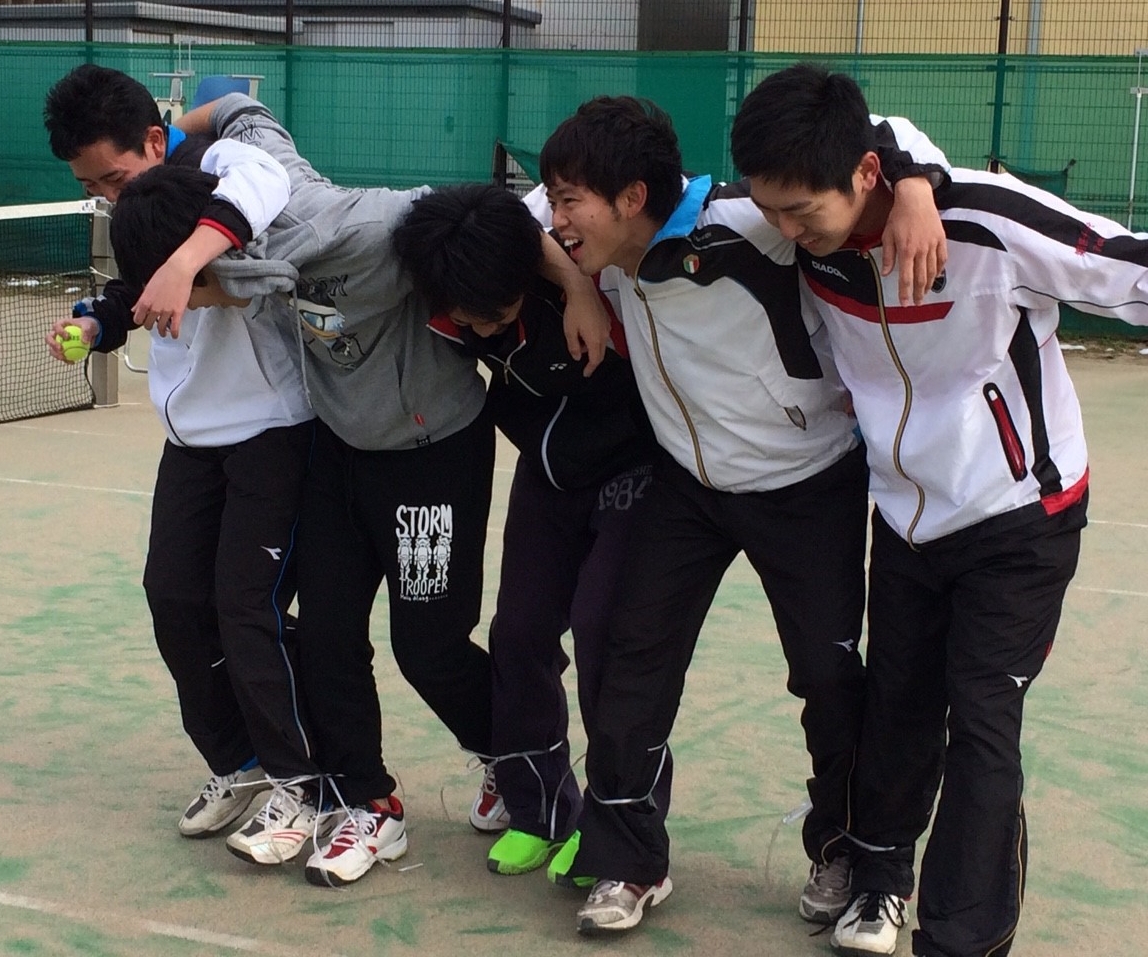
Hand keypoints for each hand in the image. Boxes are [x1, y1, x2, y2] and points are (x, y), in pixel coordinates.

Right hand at [45, 315, 98, 361]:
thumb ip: (86, 332)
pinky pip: (61, 355)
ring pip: (52, 348)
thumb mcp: (90, 326)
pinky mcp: (62, 349)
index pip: (56, 326)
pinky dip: (65, 359)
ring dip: (56, 354)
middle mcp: (56, 333)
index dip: (59, 332)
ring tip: (64, 358)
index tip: (67, 337)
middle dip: (52, 344)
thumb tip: (84, 342)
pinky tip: (72, 362)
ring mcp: (58, 341)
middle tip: (61, 349)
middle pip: (49, 338)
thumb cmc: (88, 326)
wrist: (91, 332)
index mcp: (61, 324)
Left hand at [132, 257, 194, 337]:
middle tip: (154, 324)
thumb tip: (135, 309)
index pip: (137, 319)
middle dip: (150, 325)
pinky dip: (174, 333)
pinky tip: (174, 335)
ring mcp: (166, 311)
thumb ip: (141, 300)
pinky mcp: (178, 312)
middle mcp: (154, 308)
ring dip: (162, 331)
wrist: (178, 270)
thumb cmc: (164, 275)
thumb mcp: (148, 287)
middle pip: (148, 325)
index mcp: (144, 302)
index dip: (140, 321)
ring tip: (163, 332)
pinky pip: (175, 327)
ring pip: (161, 328)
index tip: (143, 321)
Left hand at [562, 285, 610, 375]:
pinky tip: (586, 331)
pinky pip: (602, 334)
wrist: (583, 291)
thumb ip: (573, 347)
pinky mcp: (606, 319)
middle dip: (591, 359)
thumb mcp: (569, 331)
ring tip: (579, 340)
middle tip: (584, 362)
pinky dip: (595, 337)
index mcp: (595, 340)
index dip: (590, 369)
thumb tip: (577, 356)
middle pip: (600, 353)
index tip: (586, 373)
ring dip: (592, 346)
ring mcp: (607, 326)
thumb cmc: (575, 309)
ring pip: (601, 343)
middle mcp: (604, 334)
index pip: (595, 360)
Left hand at [882, 177, 947, 305]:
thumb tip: (887, 274)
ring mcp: (933, 244)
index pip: (906, 278)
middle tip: (917, 303)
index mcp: (906, 251)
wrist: (915, 198)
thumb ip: (888, 256)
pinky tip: (937, 276)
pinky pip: (942, 258)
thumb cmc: (898, 216)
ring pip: (933, 270)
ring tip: (926, 293)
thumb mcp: (887, 236)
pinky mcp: (941, 238)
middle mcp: (921, 250)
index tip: (905, 304)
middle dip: (919, 293)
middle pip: (921, 278)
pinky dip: (940, 269)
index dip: (905, 293)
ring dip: (929, 284)